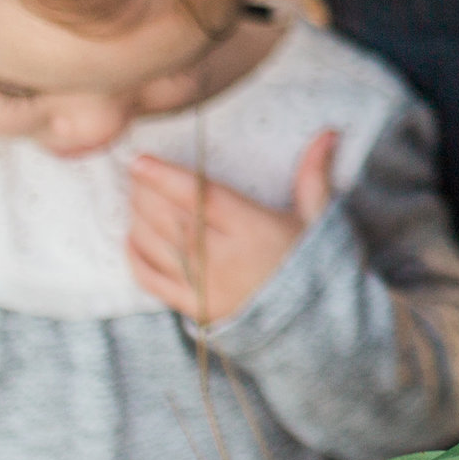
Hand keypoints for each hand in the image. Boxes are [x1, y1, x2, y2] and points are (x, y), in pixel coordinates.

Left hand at [126, 130, 337, 326]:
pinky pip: (153, 282)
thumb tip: (328, 133)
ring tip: (134, 199)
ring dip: (138, 219)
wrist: (314, 327)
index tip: (141, 161)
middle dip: (146, 193)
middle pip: (171, 219)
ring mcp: (206, 286)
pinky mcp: (195, 309)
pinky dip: (136, 259)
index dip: (167, 178)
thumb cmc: (312, 266)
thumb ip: (314, 174)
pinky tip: (130, 237)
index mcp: (253, 230)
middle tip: (136, 175)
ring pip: (158, 246)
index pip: (201, 197)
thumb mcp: (317, 218)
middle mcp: (224, 258)